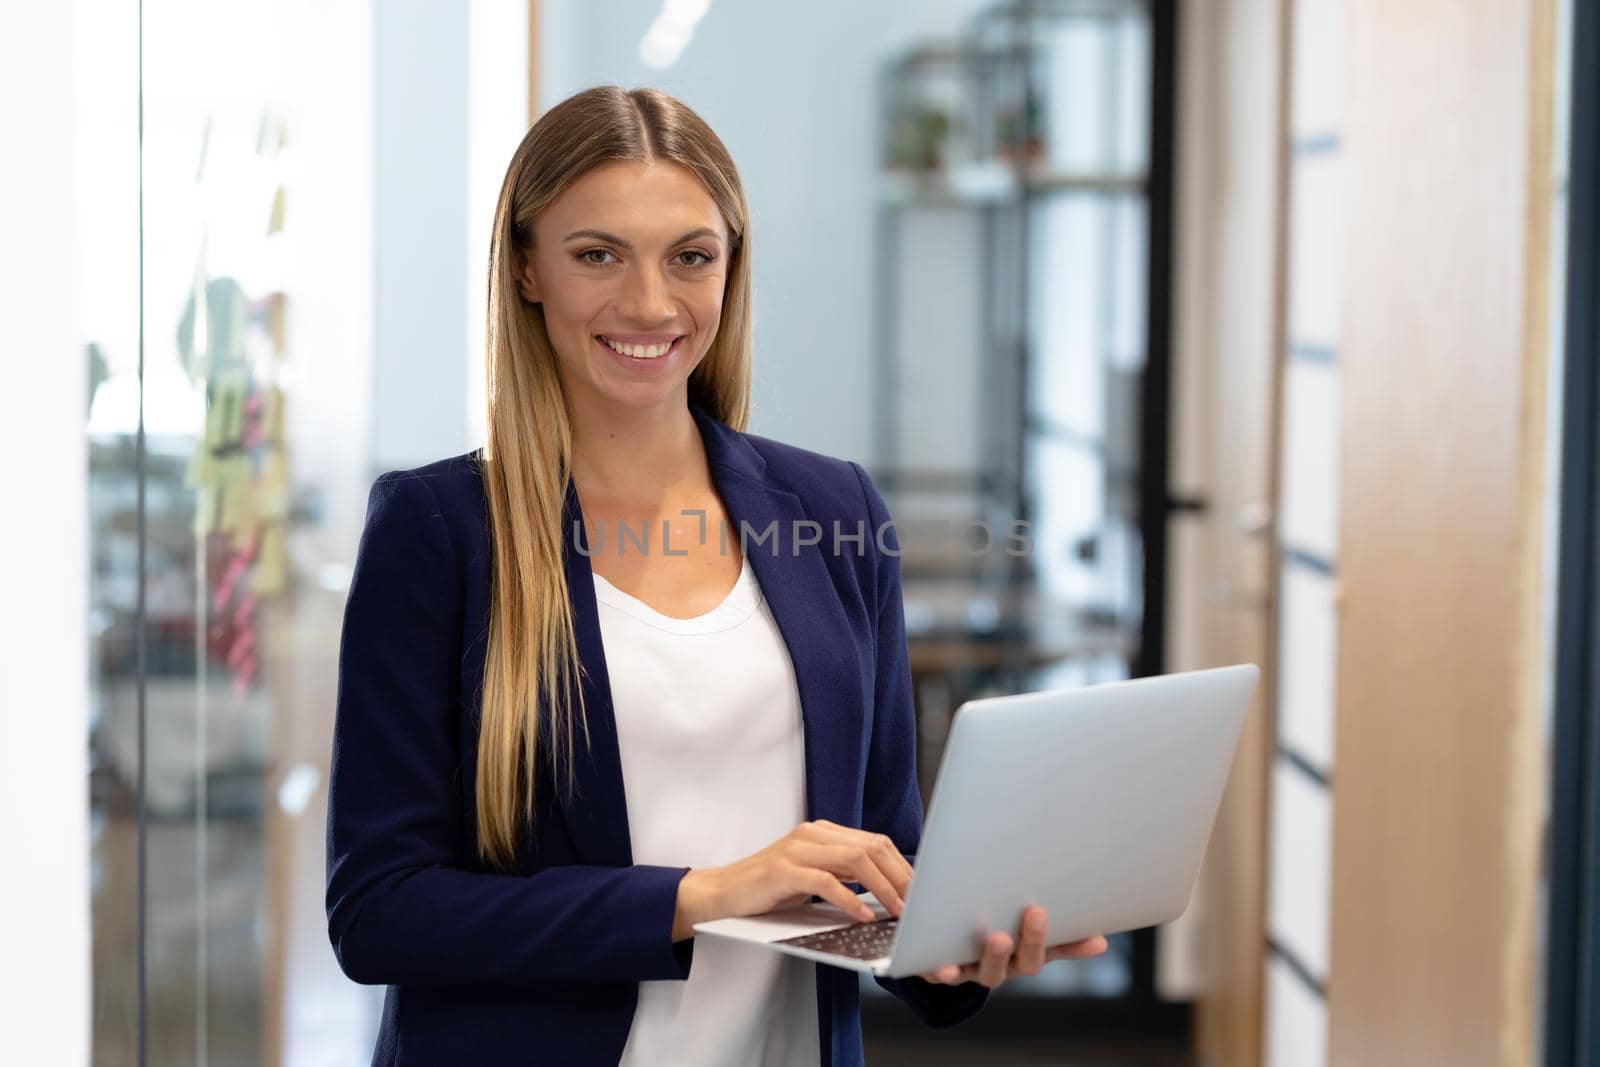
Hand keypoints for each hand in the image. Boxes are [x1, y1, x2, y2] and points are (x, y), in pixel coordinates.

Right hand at [672, 819, 911, 940]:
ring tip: (898, 911)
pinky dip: (850, 900)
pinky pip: (826, 882)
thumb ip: (842, 874)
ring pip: (854, 861)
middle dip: (900, 876)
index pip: (874, 841)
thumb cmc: (769, 890)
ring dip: (883, 888)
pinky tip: (863, 915)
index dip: (901, 866)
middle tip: (918, 903)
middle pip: (871, 847)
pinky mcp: (782, 870)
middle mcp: (812, 833)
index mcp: (822, 832)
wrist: (721, 893)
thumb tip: (885, 890)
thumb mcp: (811, 876)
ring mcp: (796, 849)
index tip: (921, 890)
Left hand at [917, 906, 1107, 988]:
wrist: (930, 930)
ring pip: (989, 973)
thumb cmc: (980, 914)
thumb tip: (1085, 909)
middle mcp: (1003, 966)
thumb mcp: (1007, 909)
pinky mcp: (940, 970)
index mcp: (1023, 951)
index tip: (1096, 938)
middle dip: (1034, 940)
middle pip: (1025, 963)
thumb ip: (1037, 908)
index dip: (1076, 947)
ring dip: (996, 956)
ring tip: (999, 938)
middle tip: (1038, 914)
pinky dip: (945, 971)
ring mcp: (973, 970)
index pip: (1056, 950)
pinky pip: (944, 975)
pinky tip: (945, 965)